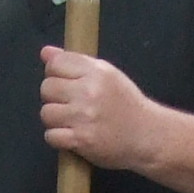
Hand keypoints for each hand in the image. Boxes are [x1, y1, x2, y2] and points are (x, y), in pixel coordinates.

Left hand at [39, 47, 170, 171]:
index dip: (55, 74)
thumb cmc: (126, 105)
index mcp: (97, 72)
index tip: (65, 84)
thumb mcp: (107, 75)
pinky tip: (72, 136)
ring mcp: (84, 117)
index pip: (55, 64)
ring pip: (46, 113)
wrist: (148, 135)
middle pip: (47, 88)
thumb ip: (76, 62)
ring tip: (72, 121)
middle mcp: (89, 92)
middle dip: (54, 97)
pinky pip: (51, 136)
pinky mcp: (81, 140)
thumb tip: (45, 53)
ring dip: (56, 119)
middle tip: (70, 104)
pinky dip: (58, 138)